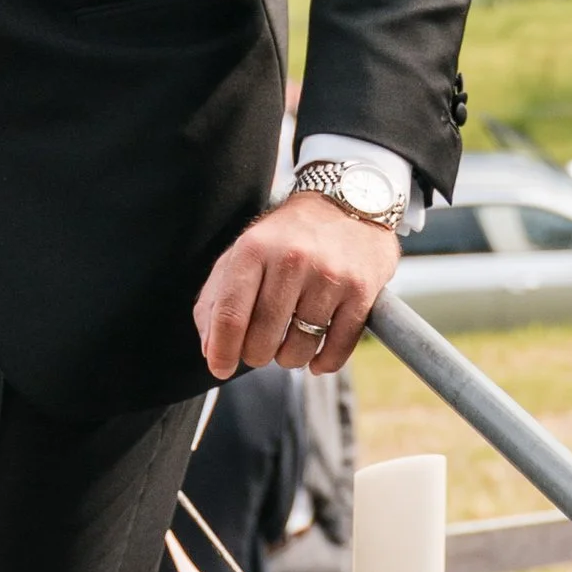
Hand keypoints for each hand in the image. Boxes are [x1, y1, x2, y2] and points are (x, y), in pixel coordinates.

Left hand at [193, 191, 397, 379]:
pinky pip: (337, 348)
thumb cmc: (287, 238)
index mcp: (254, 249)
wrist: (348, 203)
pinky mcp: (361, 290)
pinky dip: (324, 363)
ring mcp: (330, 275)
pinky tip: (317, 357)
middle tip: (261, 346)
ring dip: (290, 358)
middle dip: (257, 355)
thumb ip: (217, 298)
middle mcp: (292, 260)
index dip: (221, 351)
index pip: (230, 314)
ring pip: (299, 348)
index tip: (221, 368)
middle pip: (263, 338)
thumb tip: (210, 349)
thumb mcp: (244, 253)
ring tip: (290, 341)